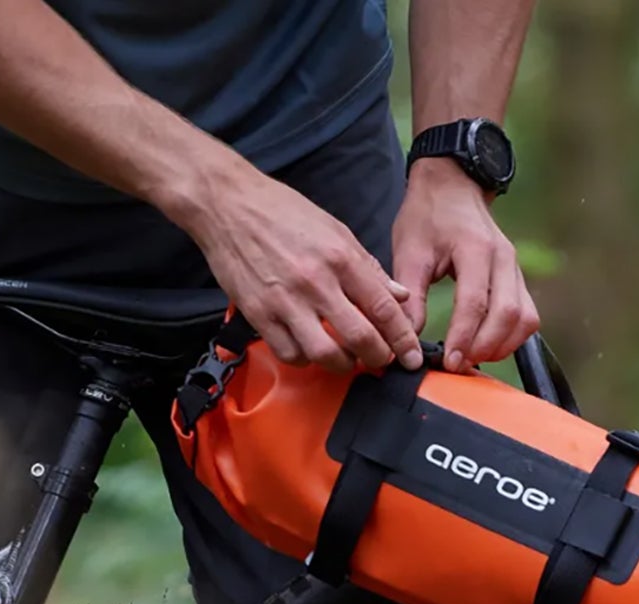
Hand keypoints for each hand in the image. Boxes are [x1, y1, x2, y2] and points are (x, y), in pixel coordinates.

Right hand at [176, 166, 423, 374]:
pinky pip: (289, 353)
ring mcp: (285, 301)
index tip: (409, 354)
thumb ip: (368, 266)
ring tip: (347, 359)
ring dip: (342, 364)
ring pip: (324, 353)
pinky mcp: (259, 314)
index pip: (383, 308)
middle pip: (360, 338)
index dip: (401, 338)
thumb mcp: (335, 229)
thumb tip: (397, 295)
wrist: (229, 205)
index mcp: (340, 258)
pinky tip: (310, 349)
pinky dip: (305, 359)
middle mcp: (316, 282)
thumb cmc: (282, 212)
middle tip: (382, 361)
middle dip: (378, 358)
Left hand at [391, 157, 539, 371]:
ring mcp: (515, 268)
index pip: (476, 302)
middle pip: (508, 314)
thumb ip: (410, 298)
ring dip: (502, 345)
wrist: (450, 186)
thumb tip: (407, 340)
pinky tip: (486, 346)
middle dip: (484, 346)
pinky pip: (527, 315)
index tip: (448, 361)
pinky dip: (512, 336)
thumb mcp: (409, 252)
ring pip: (525, 318)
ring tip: (472, 358)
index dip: (463, 337)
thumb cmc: (427, 216)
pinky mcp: (517, 278)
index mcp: (476, 249)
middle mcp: (504, 259)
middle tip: (457, 365)